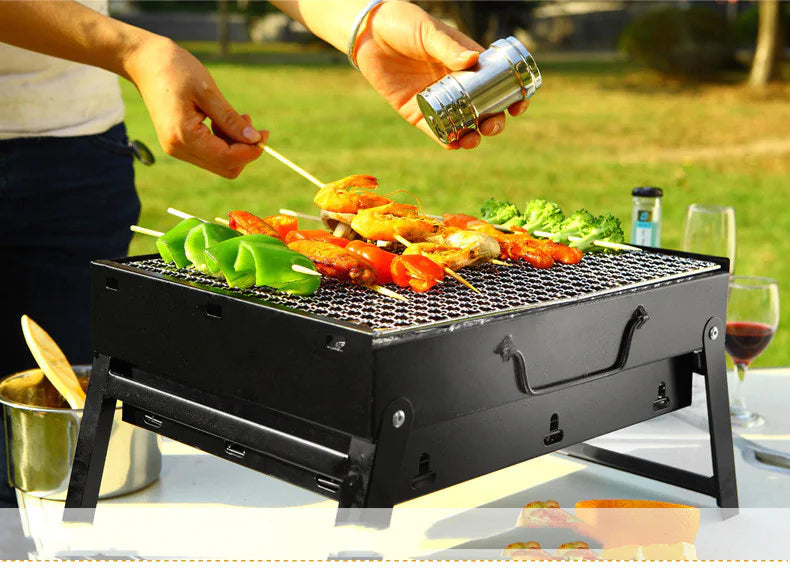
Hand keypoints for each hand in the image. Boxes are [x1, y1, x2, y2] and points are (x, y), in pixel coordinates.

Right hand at [125, 36, 266, 177]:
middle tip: (252, 125)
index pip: (228, 158)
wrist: (144, 62)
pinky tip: (224, 122)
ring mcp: (177, 149)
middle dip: (245, 150)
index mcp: (184, 136)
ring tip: (239, 117)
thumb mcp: (208, 91)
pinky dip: (223, 143)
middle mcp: (179, 149)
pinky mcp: (179, 144)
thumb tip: (254, 140)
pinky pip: (210, 154)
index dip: (251, 151)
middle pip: (226, 167)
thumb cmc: (175, 69)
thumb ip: (230, 119)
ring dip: (235, 146)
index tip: (265, 134)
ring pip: (219, 163)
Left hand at [355, 1, 528, 148]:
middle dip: (494, 123)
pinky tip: (455, 145)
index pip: (497, 84)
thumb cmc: (403, 24)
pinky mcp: (416, 112)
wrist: (368, 33)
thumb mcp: (428, 32)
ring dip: (473, 136)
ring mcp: (438, 100)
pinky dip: (447, 140)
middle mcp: (456, 85)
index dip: (512, 97)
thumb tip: (473, 61)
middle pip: (483, 110)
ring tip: (474, 139)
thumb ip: (447, 47)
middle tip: (492, 125)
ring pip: (462, 124)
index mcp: (467, 64)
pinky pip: (436, 131)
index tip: (520, 105)